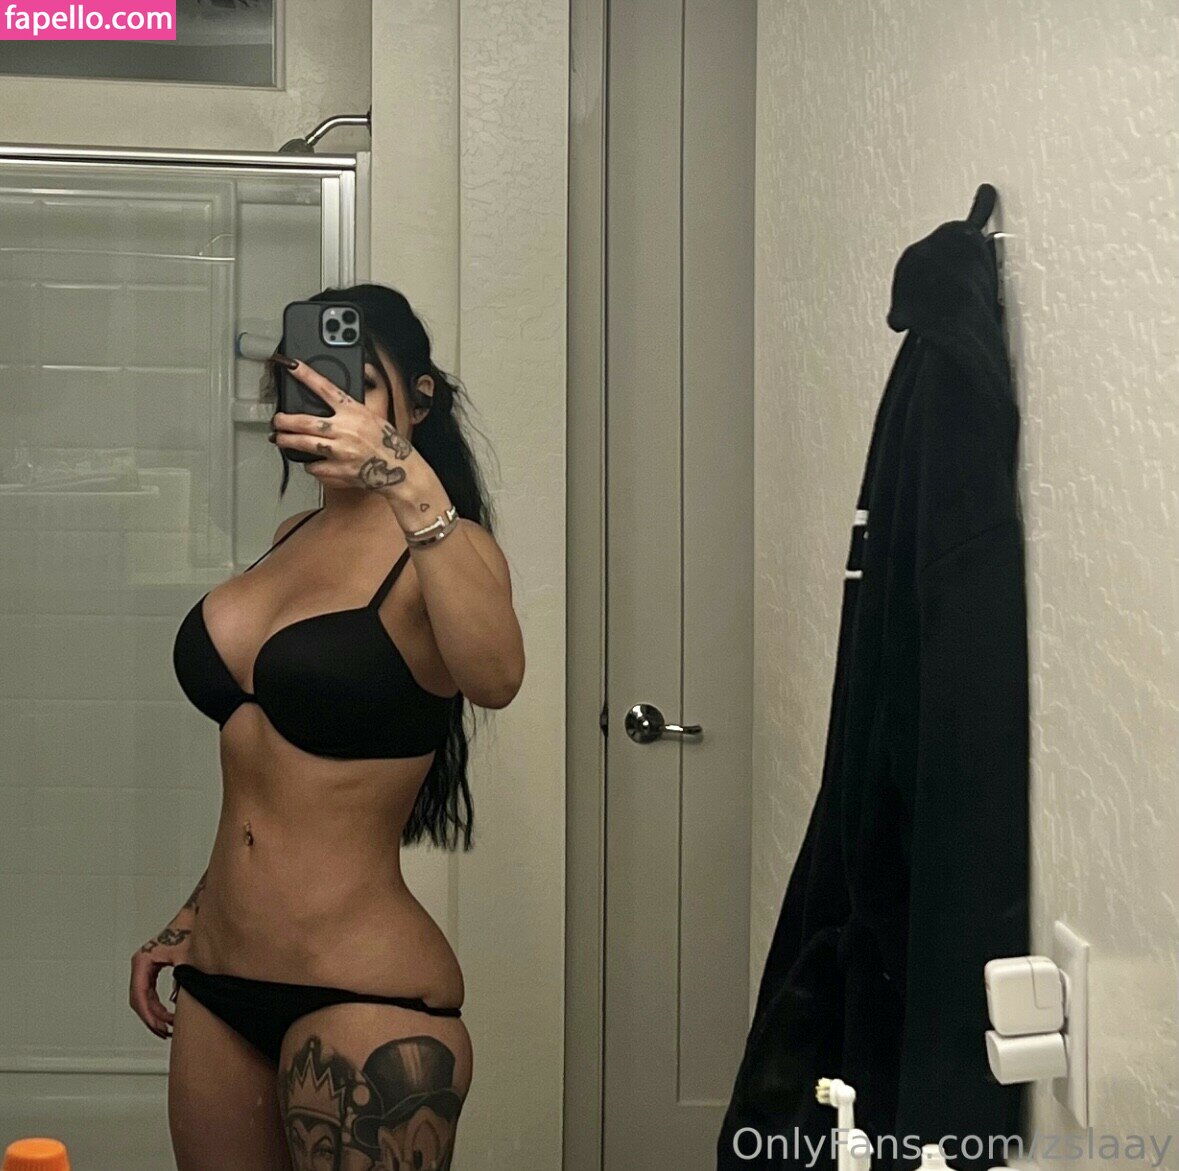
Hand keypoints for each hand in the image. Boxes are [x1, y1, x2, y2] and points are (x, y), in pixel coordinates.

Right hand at [129, 923, 190, 1039]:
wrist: (194, 915)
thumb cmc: (188, 931)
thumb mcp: (186, 957)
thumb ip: (182, 978)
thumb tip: (178, 1001)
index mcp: (143, 961)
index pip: (139, 995)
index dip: (149, 1015)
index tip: (160, 1027)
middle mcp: (141, 964)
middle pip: (139, 1000)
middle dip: (152, 1019)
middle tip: (165, 1032)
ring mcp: (146, 967)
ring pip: (144, 999)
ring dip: (154, 1015)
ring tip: (168, 1029)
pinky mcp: (154, 968)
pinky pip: (150, 993)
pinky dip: (158, 1006)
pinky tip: (169, 1015)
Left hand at [269, 357, 426, 492]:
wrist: (399, 470)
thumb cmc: (387, 443)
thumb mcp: (375, 415)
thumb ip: (354, 404)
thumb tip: (345, 387)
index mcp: (354, 412)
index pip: (326, 389)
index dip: (307, 376)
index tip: (292, 366)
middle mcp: (345, 430)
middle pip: (304, 421)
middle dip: (284, 421)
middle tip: (277, 421)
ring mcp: (340, 451)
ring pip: (304, 444)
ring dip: (287, 441)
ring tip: (279, 439)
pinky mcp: (338, 471)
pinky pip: (315, 467)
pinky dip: (310, 464)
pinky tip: (311, 462)